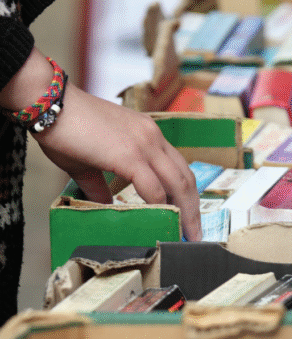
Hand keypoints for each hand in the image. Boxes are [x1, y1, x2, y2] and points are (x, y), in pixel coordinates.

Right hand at [1, 48, 201, 240]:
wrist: (48, 103)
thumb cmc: (64, 128)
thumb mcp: (89, 161)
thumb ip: (100, 185)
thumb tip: (106, 206)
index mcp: (148, 135)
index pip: (178, 167)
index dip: (186, 194)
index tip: (187, 216)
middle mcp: (153, 137)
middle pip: (186, 178)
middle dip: (194, 208)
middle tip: (195, 233)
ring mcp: (144, 144)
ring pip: (177, 183)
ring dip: (184, 212)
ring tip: (186, 234)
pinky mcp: (130, 155)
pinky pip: (153, 187)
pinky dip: (160, 207)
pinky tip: (161, 222)